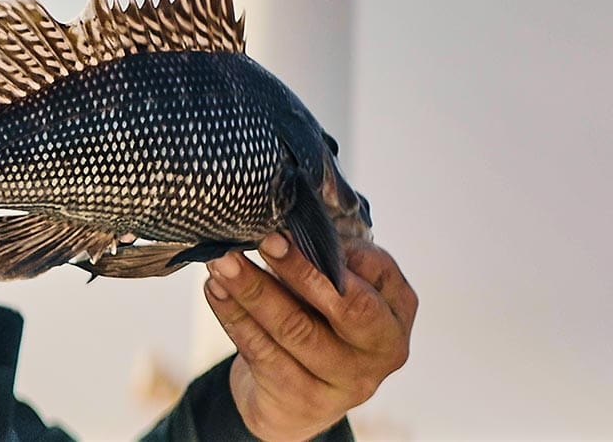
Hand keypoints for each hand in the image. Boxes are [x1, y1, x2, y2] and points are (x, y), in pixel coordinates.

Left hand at [203, 235, 416, 441]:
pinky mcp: (304, 400)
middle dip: (301, 269)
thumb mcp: (336, 287)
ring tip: (223, 261)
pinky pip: (264, 353)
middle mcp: (383, 350)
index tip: (292, 225)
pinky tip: (215, 290)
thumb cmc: (319, 323)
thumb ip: (328, 253)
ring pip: (295, 329)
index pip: (377, 272)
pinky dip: (235, 316)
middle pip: (346, 307)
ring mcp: (347, 382)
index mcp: (397, 311)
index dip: (334, 249)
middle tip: (263, 239)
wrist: (297, 398)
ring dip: (253, 290)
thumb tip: (294, 212)